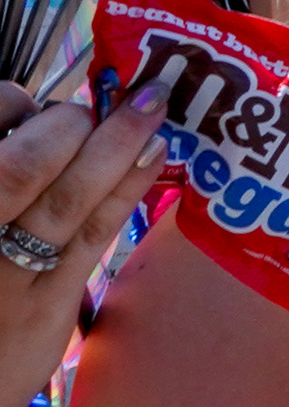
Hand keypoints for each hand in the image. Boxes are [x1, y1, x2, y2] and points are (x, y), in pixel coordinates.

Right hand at [0, 80, 166, 401]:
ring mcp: (6, 275)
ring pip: (65, 200)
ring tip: (150, 107)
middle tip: (110, 101)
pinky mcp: (46, 305)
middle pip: (21, 166)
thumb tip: (39, 118)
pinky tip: (154, 154)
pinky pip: (92, 236)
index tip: (42, 102)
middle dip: (72, 124)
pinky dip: (126, 189)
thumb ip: (5, 174)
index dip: (12, 104)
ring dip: (116, 144)